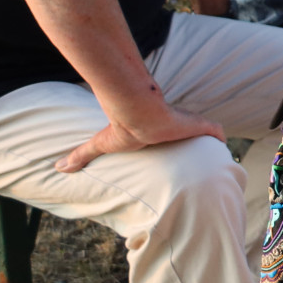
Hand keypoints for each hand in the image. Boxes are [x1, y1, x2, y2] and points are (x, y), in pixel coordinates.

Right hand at [57, 102, 224, 173]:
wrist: (139, 114)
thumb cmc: (123, 128)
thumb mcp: (102, 144)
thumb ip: (81, 154)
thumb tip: (57, 167)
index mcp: (158, 129)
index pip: (170, 132)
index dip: (174, 139)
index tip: (176, 151)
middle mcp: (176, 126)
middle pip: (191, 133)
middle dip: (196, 143)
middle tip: (200, 162)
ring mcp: (189, 125)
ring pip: (206, 133)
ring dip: (211, 143)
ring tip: (217, 160)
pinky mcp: (199, 126)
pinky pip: (217, 133)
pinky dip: (220, 140)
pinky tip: (225, 150)